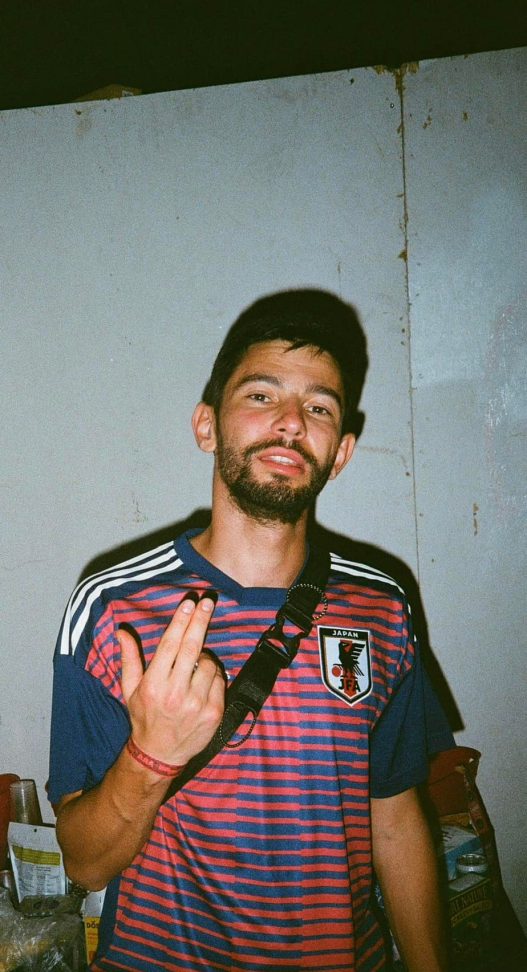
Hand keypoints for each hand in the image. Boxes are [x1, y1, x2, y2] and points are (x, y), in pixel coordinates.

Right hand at [118, 595, 224, 767]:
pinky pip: (220, 680)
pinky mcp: (214, 712)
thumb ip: (129, 658)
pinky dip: (214, 675)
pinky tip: (202, 681)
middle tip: (207, 601)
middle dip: (200, 621)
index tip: (189, 603)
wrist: (160, 755)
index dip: (180, 622)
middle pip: (192, 648)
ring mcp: (197, 704)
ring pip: (208, 664)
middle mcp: (175, 694)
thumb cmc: (144, 716)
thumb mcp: (130, 689)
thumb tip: (121, 631)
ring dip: (204, 657)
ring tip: (194, 667)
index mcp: (153, 685)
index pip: (169, 646)